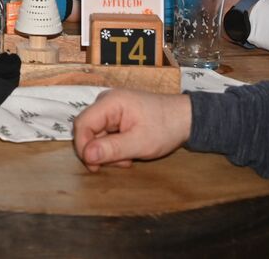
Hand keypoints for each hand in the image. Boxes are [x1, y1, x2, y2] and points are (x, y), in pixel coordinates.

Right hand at [73, 89, 191, 171]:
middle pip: (88, 129)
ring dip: (108, 150)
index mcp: (110, 102)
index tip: (94, 166)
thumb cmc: (165, 128)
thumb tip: (86, 156)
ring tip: (128, 158)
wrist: (186, 119)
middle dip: (99, 150)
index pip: (82, 124)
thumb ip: (111, 149)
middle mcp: (106, 101)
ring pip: (96, 133)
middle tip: (119, 163)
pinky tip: (128, 152)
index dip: (83, 146)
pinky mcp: (116, 115)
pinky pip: (105, 132)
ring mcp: (111, 107)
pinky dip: (113, 146)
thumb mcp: (140, 143)